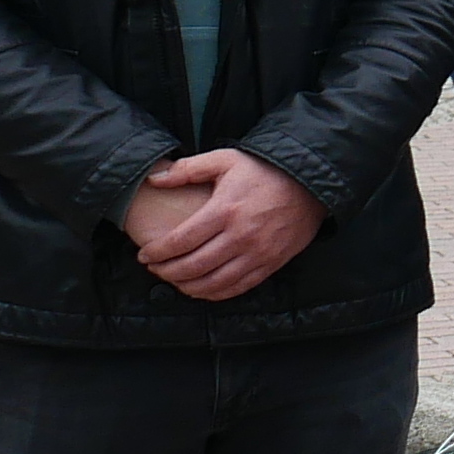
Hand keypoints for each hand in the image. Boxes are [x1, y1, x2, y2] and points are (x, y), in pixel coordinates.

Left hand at [129, 149, 319, 300]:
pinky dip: (215, 293)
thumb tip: (154, 180)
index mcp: (225, 210)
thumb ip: (188, 169)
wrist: (309, 184)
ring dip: (188, 286)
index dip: (158, 252)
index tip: (144, 255)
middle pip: (194, 266)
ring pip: (214, 283)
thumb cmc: (263, 170)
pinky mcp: (270, 264)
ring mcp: (257, 254)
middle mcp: (240, 236)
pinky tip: (201, 289)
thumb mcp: (225, 159)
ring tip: (173, 281)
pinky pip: (237, 288)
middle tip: (154, 269)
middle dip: (167, 272)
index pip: (181, 241)